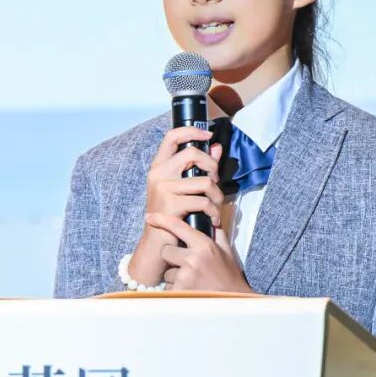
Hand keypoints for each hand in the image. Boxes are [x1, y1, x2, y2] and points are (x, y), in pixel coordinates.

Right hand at [127, 126, 224, 285]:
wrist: (158, 245)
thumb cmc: (172, 216)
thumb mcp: (183, 189)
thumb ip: (200, 167)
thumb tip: (216, 147)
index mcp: (159, 167)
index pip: (172, 137)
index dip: (191, 131)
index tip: (208, 135)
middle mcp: (158, 174)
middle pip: (193, 153)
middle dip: (212, 166)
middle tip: (215, 181)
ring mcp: (163, 188)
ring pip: (204, 181)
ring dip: (217, 195)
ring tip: (216, 206)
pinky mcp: (171, 204)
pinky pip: (203, 201)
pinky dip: (213, 211)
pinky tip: (212, 219)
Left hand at [148, 213, 253, 293]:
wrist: (235, 300)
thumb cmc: (229, 276)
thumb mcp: (226, 251)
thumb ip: (217, 235)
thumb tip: (212, 220)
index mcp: (204, 245)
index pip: (178, 227)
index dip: (162, 219)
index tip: (150, 216)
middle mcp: (193, 258)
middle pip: (166, 251)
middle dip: (173, 258)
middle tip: (187, 266)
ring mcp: (186, 275)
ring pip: (167, 272)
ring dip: (175, 277)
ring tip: (192, 281)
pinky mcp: (180, 291)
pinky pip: (169, 287)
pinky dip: (176, 290)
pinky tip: (190, 290)